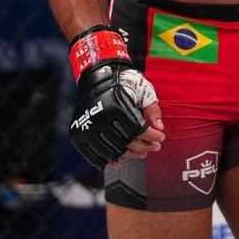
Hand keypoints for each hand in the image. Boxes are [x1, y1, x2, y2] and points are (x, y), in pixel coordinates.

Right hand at [67, 27, 164, 168]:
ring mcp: (87, 128)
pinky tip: (119, 161)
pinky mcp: (78, 135)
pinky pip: (94, 155)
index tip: (161, 137)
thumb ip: (152, 109)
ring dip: (130, 155)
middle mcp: (99, 117)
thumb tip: (159, 129)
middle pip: (127, 142)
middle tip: (154, 147)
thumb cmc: (122, 82)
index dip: (153, 136)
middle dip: (145, 146)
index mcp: (117, 105)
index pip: (139, 129)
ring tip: (141, 153)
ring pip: (112, 152)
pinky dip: (107, 160)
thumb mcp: (141, 90)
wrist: (95, 77)